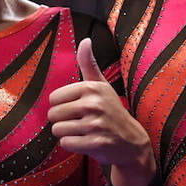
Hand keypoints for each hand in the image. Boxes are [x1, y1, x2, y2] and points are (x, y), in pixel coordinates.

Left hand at [48, 38, 154, 185]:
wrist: (131, 141)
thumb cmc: (111, 111)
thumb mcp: (101, 86)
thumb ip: (89, 64)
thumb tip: (85, 40)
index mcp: (92, 88)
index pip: (54, 98)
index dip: (61, 106)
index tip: (76, 108)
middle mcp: (94, 104)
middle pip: (53, 115)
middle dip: (62, 121)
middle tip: (79, 122)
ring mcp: (96, 124)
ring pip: (58, 130)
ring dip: (66, 134)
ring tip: (81, 132)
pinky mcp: (95, 143)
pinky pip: (66, 144)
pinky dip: (71, 145)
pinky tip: (84, 142)